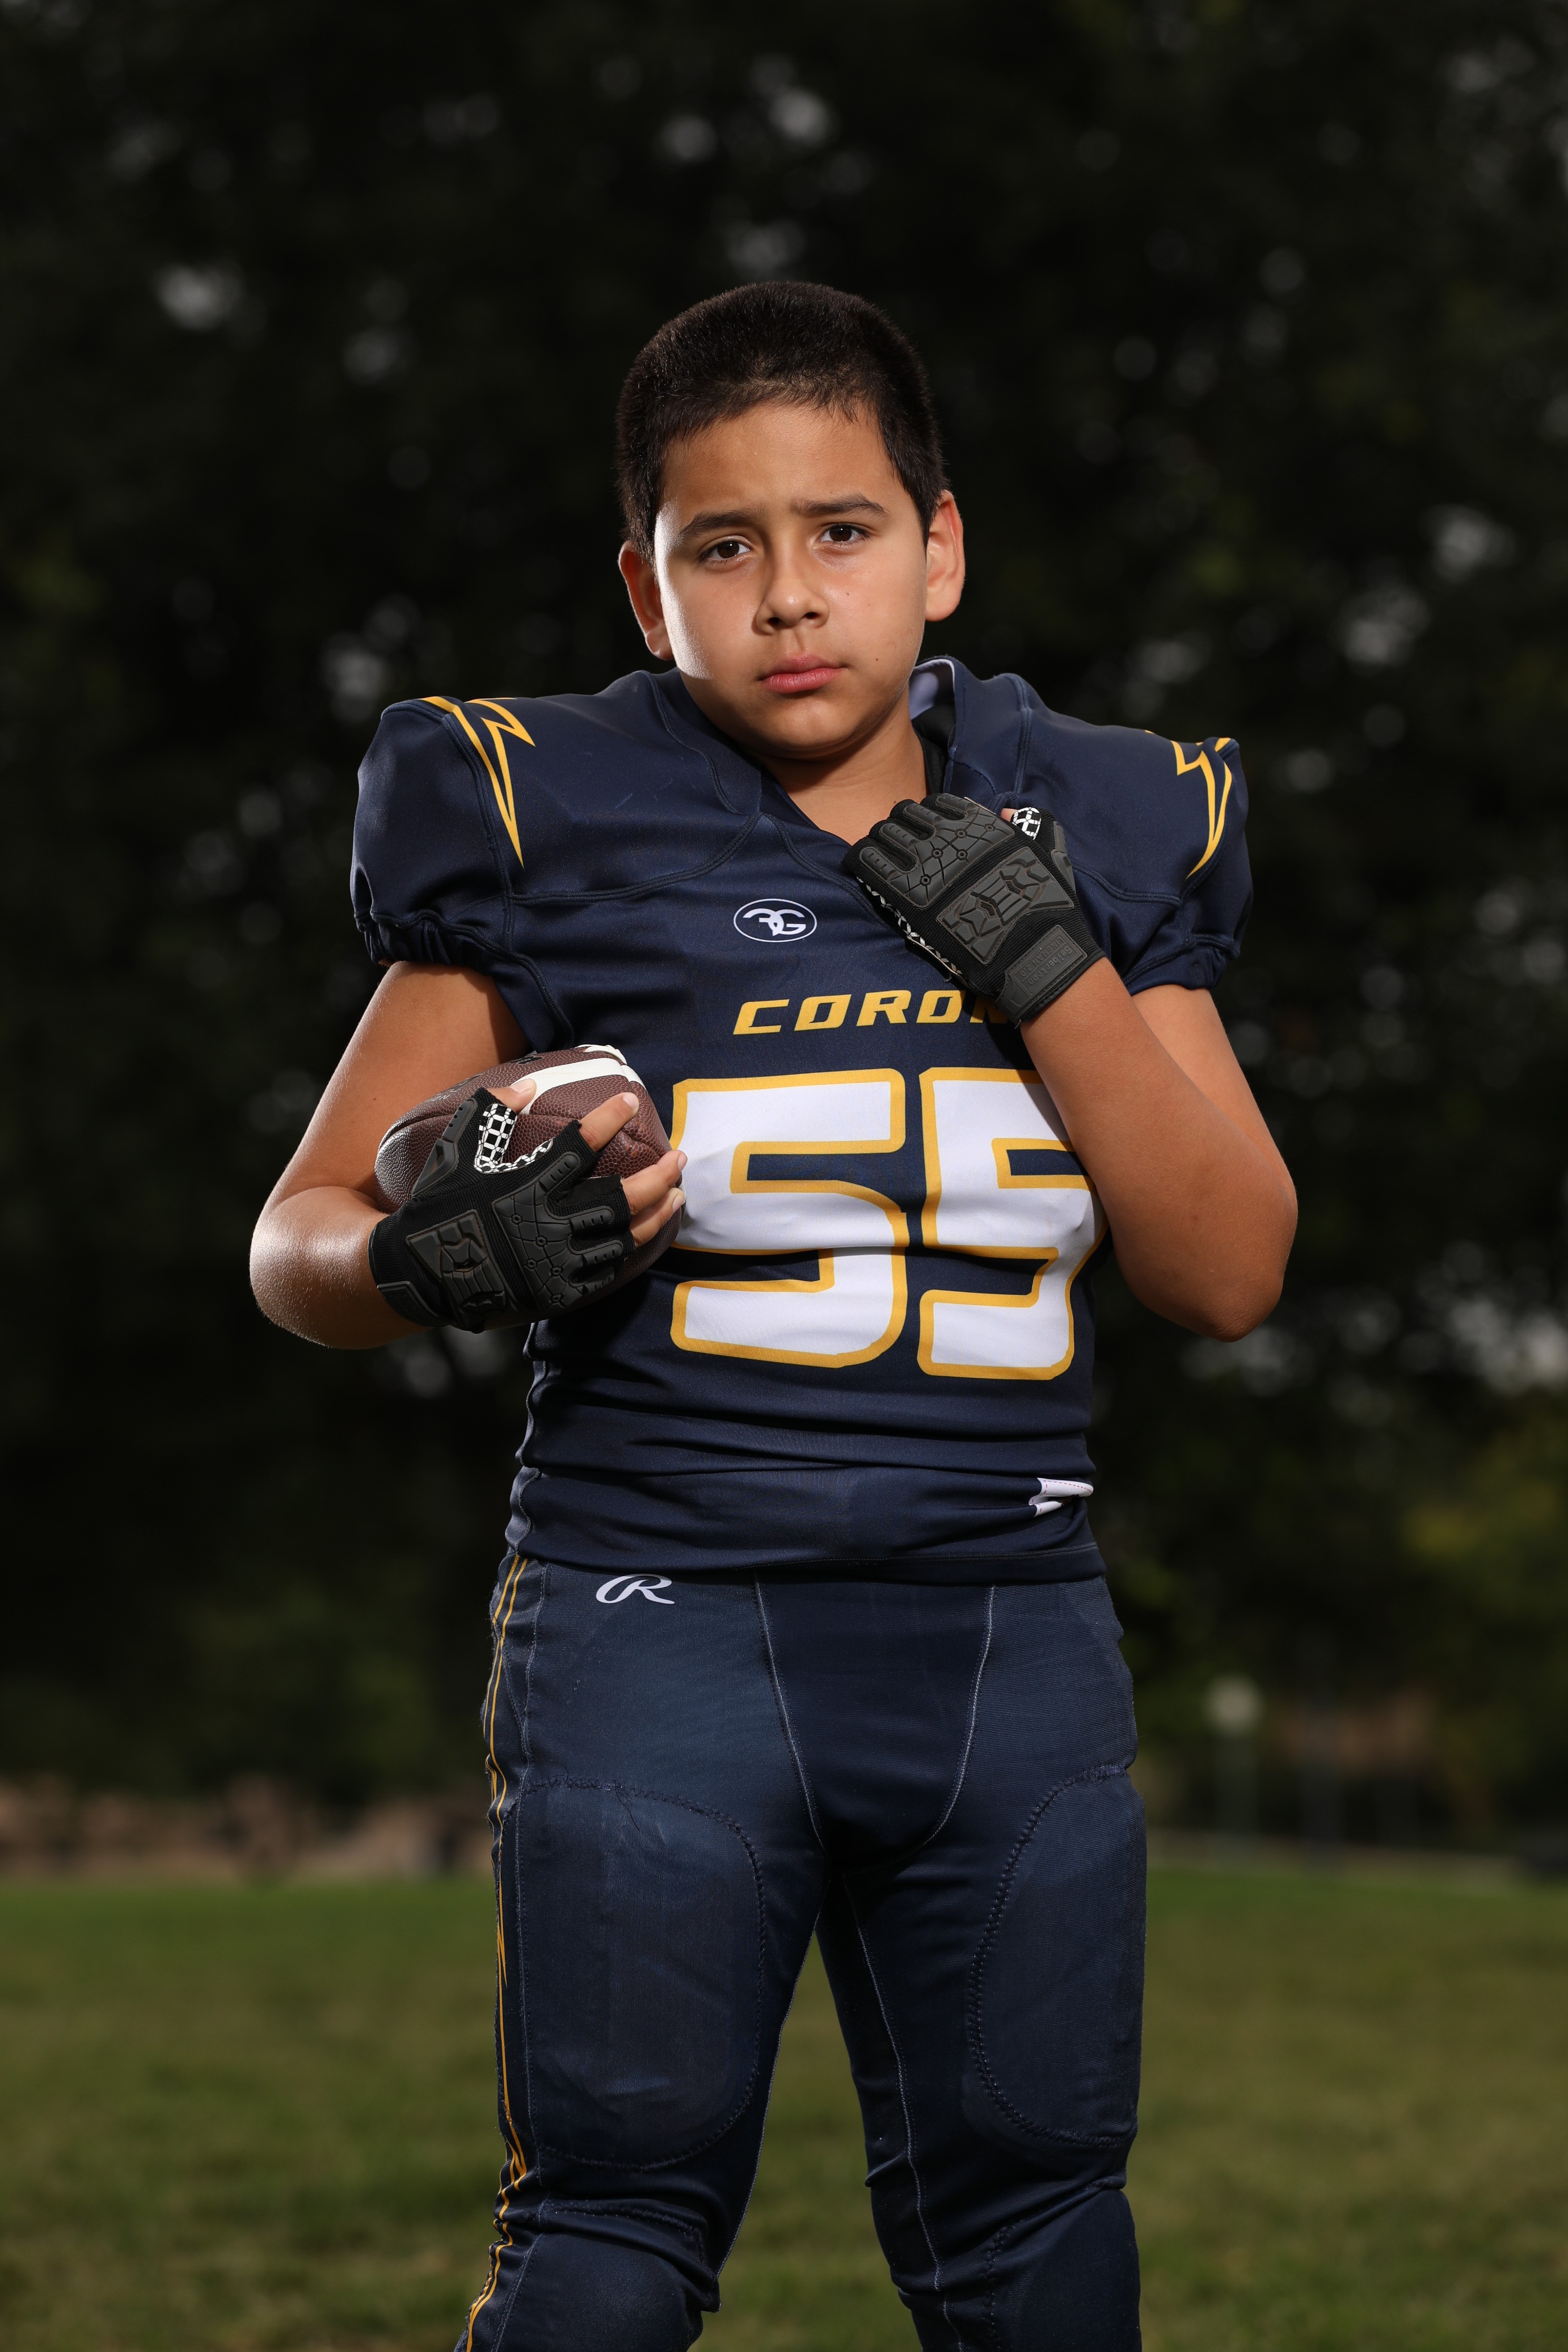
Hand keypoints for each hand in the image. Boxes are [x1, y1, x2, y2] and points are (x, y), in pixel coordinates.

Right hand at [368, 1080, 685, 1331]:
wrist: (421, 1274)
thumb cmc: (437, 1206)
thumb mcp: (455, 1150)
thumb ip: (489, 1111)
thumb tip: (530, 1083)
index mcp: (526, 1185)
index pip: (581, 1144)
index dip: (609, 1118)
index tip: (630, 1101)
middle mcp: (547, 1223)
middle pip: (621, 1196)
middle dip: (658, 1175)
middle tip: (679, 1158)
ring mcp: (556, 1262)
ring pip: (623, 1236)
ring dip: (657, 1213)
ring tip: (677, 1195)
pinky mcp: (557, 1293)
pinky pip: (606, 1270)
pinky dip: (629, 1249)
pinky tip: (643, 1233)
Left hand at [841, 794, 1104, 1023]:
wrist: (1030, 951)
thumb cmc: (1045, 909)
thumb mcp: (1049, 855)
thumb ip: (1030, 825)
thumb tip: (1006, 809)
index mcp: (981, 824)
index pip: (939, 803)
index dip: (926, 814)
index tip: (921, 827)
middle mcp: (952, 837)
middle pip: (906, 814)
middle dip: (898, 824)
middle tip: (894, 840)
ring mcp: (927, 864)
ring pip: (885, 834)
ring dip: (879, 839)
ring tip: (876, 852)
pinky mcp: (908, 896)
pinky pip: (871, 863)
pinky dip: (860, 858)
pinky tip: (857, 862)